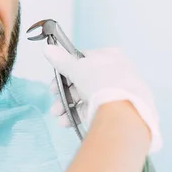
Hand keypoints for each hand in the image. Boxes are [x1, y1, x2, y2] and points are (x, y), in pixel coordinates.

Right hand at [43, 45, 162, 152]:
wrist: (123, 110)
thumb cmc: (101, 82)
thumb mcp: (77, 68)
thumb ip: (61, 60)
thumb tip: (48, 49)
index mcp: (108, 56)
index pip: (82, 60)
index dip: (65, 71)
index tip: (54, 83)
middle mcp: (114, 72)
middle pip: (82, 81)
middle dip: (64, 94)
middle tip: (54, 103)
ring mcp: (116, 91)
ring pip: (86, 97)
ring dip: (68, 107)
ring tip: (58, 116)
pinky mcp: (117, 109)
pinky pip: (94, 109)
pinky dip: (79, 115)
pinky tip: (67, 122)